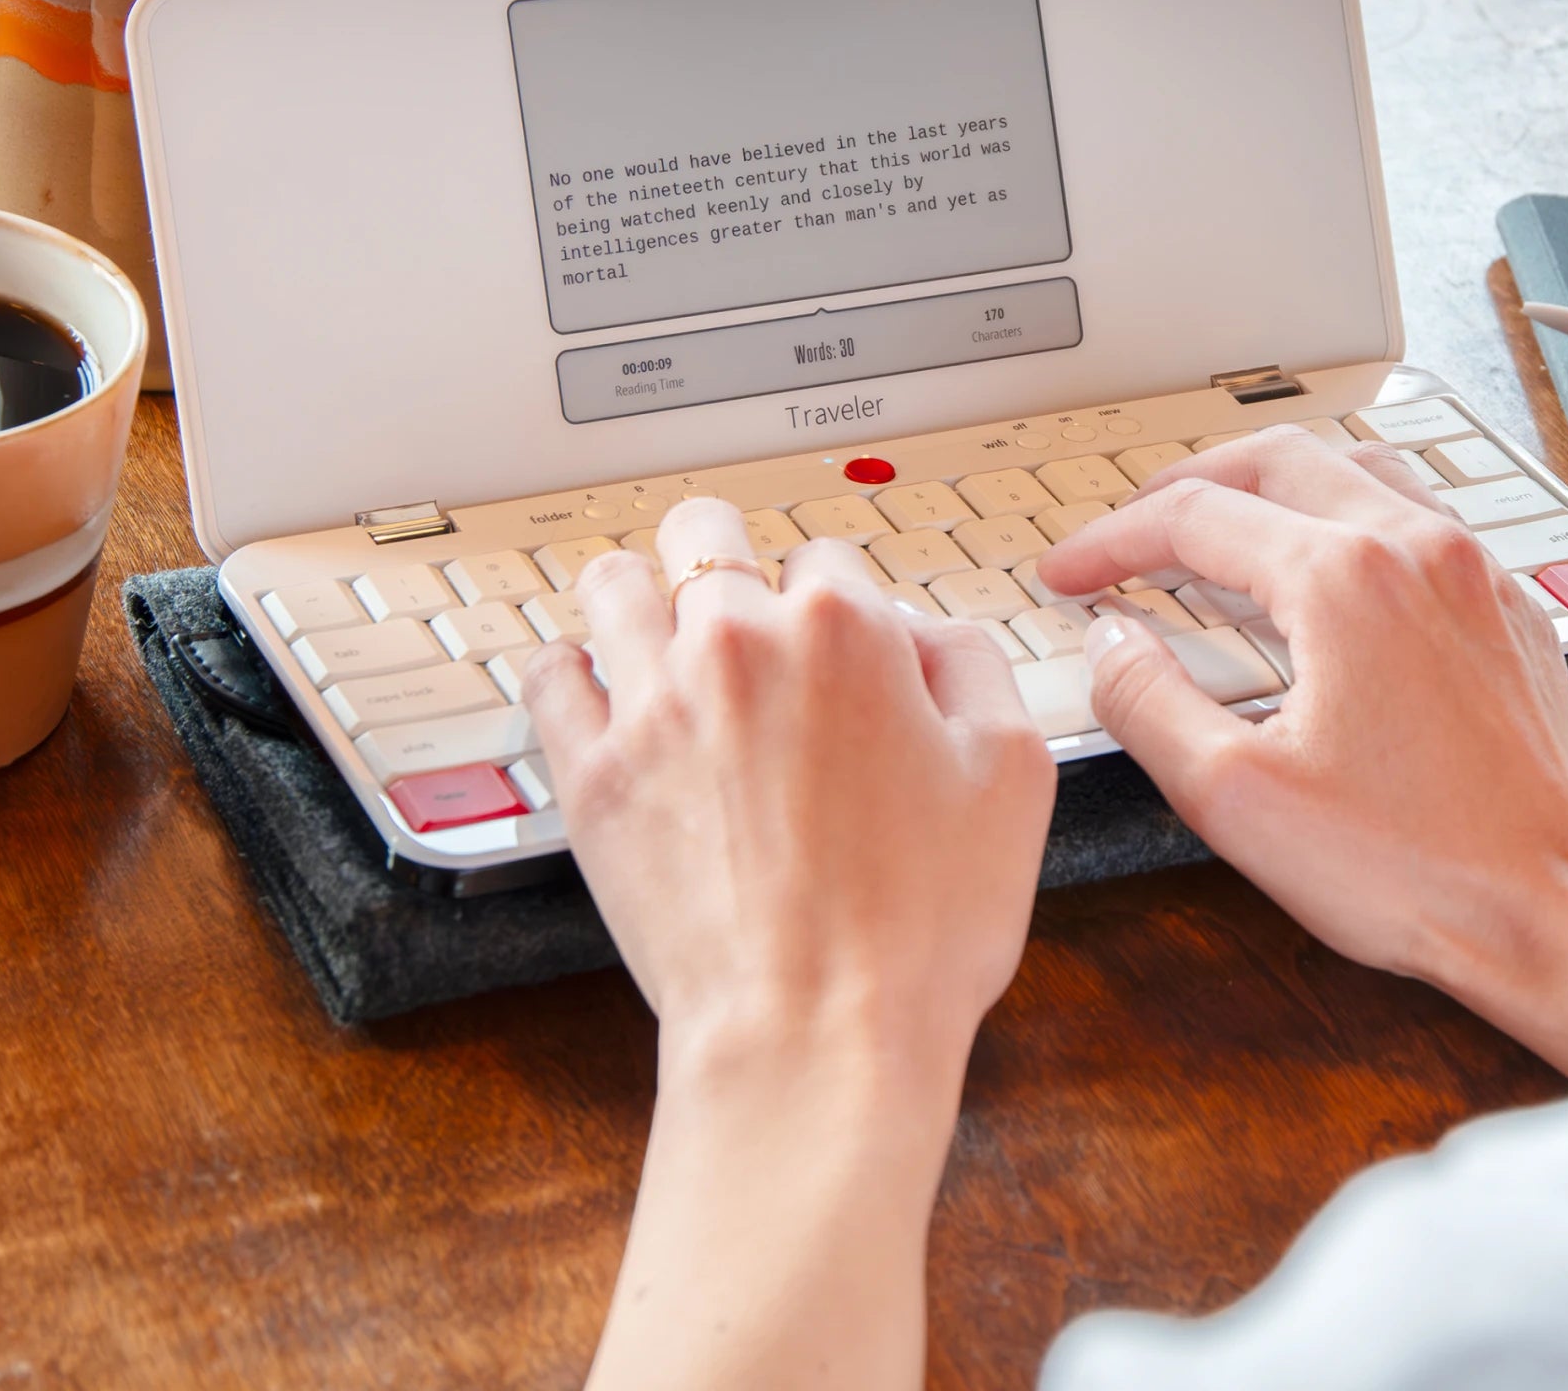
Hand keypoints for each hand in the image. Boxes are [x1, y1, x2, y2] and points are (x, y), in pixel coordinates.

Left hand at [525, 497, 1053, 1064]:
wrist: (817, 1036)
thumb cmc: (922, 926)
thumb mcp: (1018, 771)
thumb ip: (974, 663)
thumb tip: (925, 632)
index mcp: (844, 631)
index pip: (827, 557)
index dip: (841, 603)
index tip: (841, 651)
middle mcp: (737, 645)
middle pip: (704, 532)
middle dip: (727, 560)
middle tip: (742, 611)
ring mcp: (652, 706)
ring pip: (614, 583)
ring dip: (641, 595)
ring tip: (659, 633)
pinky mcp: (592, 776)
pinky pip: (549, 676)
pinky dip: (570, 670)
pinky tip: (597, 690)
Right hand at [1037, 428, 1567, 1083]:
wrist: (1559, 910)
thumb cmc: (1417, 869)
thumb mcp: (1237, 799)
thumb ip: (1150, 702)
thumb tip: (1112, 643)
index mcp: (1344, 577)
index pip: (1195, 516)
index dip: (1112, 540)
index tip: (1071, 575)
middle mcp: (1416, 548)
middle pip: (1276, 459)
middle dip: (1187, 487)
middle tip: (1131, 532)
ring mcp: (1474, 573)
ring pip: (1357, 468)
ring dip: (1275, 487)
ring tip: (1223, 533)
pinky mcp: (1510, 611)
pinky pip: (1417, 519)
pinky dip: (1348, 520)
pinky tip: (1328, 579)